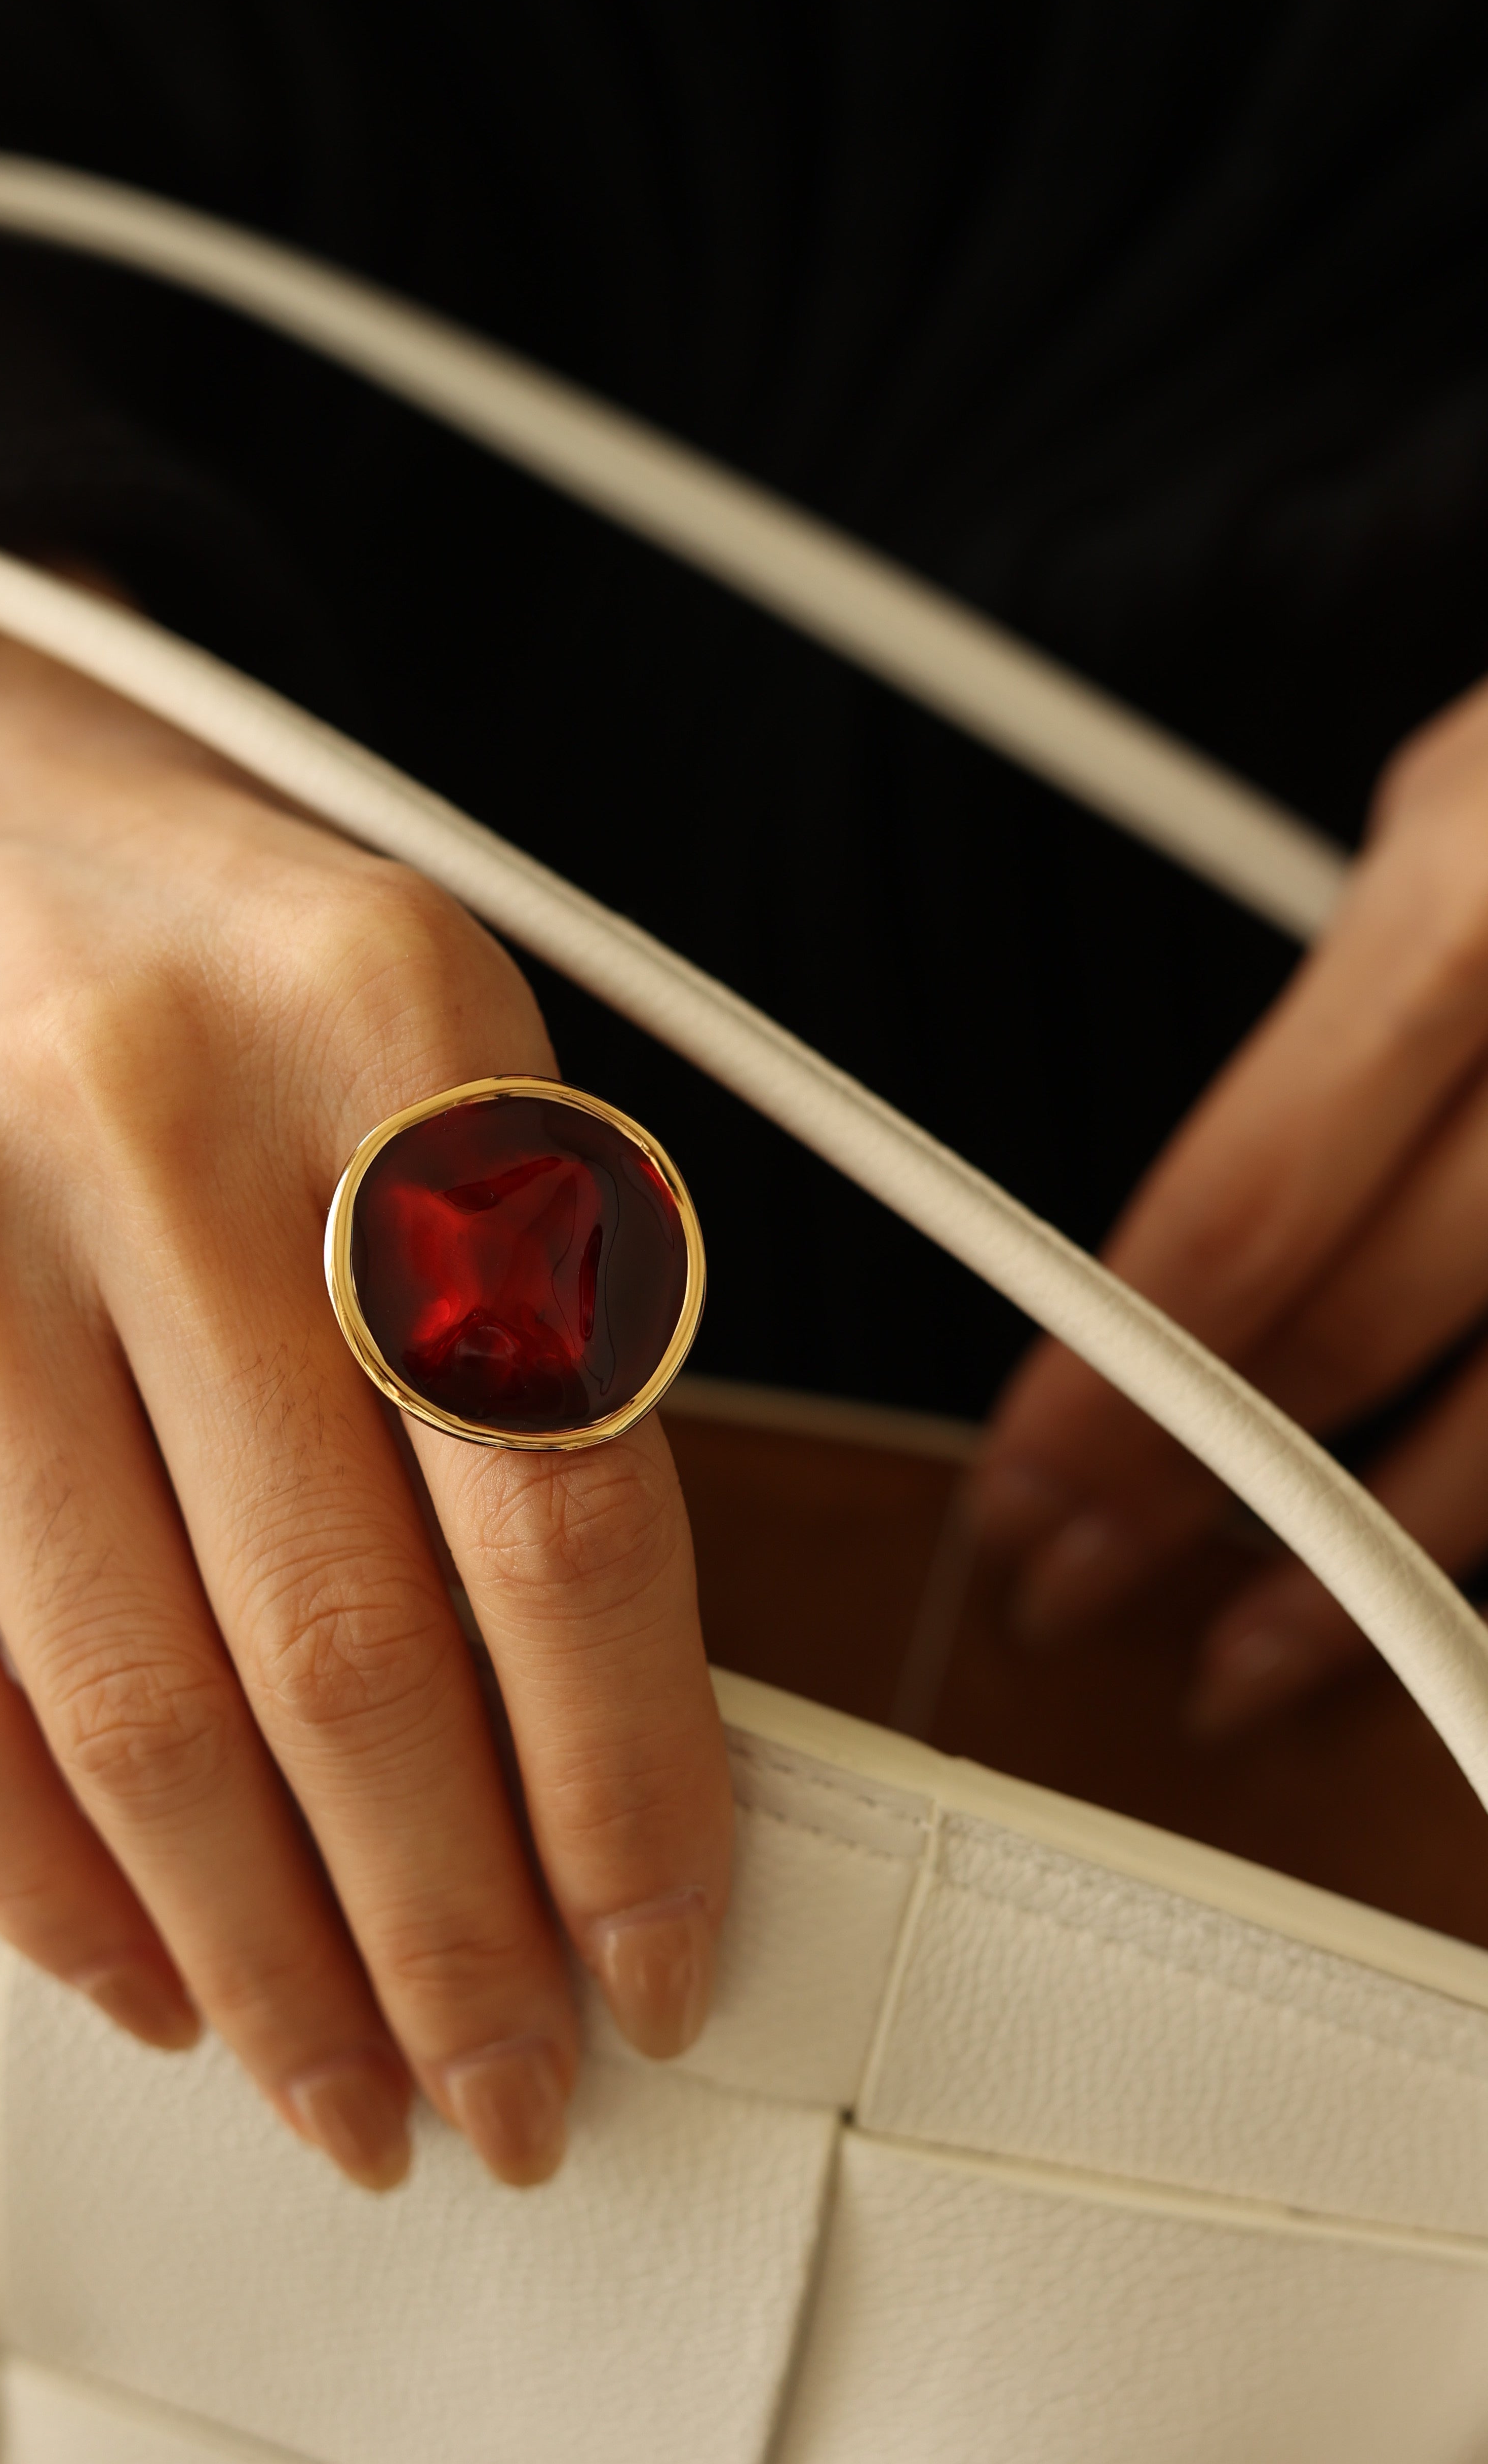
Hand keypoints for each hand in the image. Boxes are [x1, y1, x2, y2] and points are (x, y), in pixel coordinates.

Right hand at [0, 601, 729, 2189]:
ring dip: (261, 1960)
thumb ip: (546, 1383)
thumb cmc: (247, 998)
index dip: (622, 1781)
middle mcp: (152, 1115)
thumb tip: (597, 1770)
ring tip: (352, 2086)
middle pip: (337, 1647)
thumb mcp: (466, 1093)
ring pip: (128, 1712)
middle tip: (509, 2089)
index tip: (661, 1956)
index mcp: (400, 1038)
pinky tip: (156, 1977)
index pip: (551, 1500)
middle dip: (446, 1934)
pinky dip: (51, 1887)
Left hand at [974, 669, 1487, 1737]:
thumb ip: (1365, 995)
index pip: (1245, 1204)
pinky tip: (1442, 1584)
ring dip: (1367, 1570)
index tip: (1021, 1479)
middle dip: (1188, 1483)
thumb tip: (1215, 1223)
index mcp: (1477, 915)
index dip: (1111, 1371)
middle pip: (1358, 1330)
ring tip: (1250, 1660)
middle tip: (1074, 1582)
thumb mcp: (1466, 803)